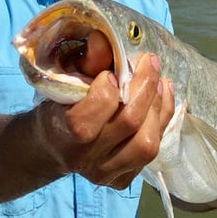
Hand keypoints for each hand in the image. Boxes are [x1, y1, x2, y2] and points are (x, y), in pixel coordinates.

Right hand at [35, 52, 174, 189]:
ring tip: (161, 81)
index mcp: (63, 134)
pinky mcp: (122, 180)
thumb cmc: (60, 106)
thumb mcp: (66, 81)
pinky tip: (161, 98)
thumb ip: (87, 62)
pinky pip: (153, 154)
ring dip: (159, 107)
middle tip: (150, 61)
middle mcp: (85, 160)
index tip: (112, 73)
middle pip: (128, 124)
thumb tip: (103, 37)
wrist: (54, 146)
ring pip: (147, 144)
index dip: (106, 89)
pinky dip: (162, 122)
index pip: (88, 118)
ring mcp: (106, 174)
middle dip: (145, 87)